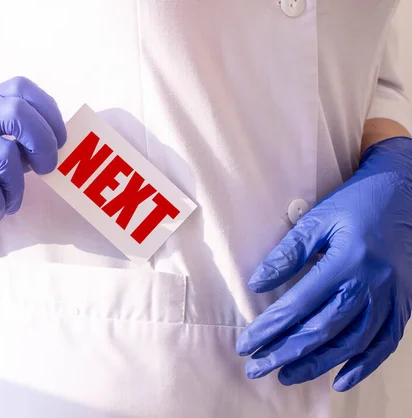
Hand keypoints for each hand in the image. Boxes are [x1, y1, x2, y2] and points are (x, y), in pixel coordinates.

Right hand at [0, 77, 65, 236]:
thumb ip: (13, 143)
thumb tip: (51, 152)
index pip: (22, 89)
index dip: (49, 114)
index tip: (58, 141)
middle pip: (18, 114)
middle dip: (43, 145)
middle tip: (45, 169)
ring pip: (5, 156)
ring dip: (17, 187)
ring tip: (10, 201)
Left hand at [236, 137, 411, 390]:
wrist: (404, 193)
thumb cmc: (354, 204)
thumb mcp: (317, 220)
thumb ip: (287, 253)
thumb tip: (256, 284)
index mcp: (345, 261)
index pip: (299, 305)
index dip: (270, 328)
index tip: (246, 345)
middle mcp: (370, 285)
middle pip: (323, 330)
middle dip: (286, 352)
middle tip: (258, 369)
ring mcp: (391, 297)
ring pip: (352, 342)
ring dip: (318, 363)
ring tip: (288, 375)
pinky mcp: (403, 303)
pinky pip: (385, 343)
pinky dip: (364, 365)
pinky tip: (340, 379)